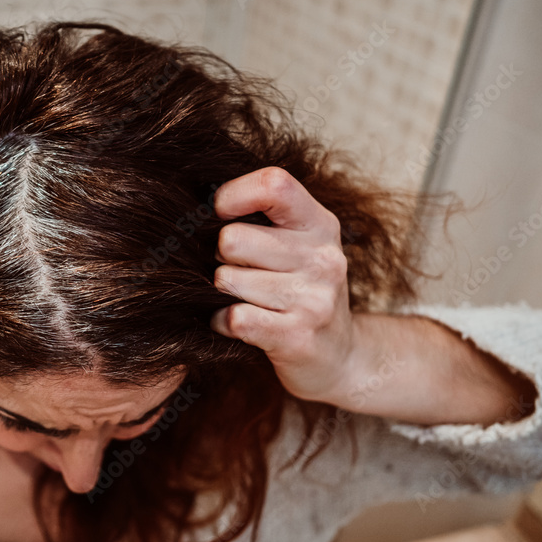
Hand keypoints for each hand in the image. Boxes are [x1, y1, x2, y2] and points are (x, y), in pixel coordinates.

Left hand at [209, 167, 354, 401]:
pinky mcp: (297, 337)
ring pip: (227, 280)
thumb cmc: (302, 290)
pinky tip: (237, 322)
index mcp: (320, 225)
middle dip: (220, 257)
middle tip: (237, 270)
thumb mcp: (299, 243)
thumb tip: (201, 205)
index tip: (222, 214)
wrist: (340, 356)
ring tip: (243, 299)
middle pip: (232, 239)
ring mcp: (314, 300)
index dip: (233, 195)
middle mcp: (323, 258)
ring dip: (222, 293)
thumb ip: (262, 218)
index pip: (274, 185)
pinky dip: (222, 322)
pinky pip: (234, 317)